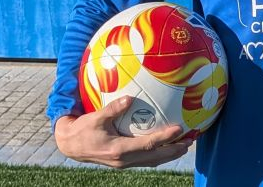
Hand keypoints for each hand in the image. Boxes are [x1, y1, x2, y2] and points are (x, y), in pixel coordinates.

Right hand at [54, 96, 192, 167]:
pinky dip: (159, 154)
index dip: (165, 138)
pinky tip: (167, 146)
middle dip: (175, 150)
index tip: (179, 129)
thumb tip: (129, 98)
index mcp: (119, 149)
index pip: (148, 145)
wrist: (70, 146)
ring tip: (185, 145)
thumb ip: (112, 109)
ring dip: (170, 154)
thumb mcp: (95, 118)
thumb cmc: (82, 129)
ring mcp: (125, 163)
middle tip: (191, 140)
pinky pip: (146, 159)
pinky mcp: (124, 162)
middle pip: (156, 157)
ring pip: (153, 161)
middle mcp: (124, 160)